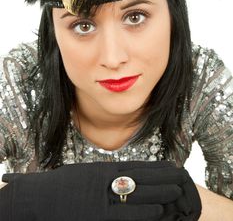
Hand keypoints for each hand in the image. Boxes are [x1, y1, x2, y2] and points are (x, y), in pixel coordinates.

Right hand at [0, 161, 200, 220]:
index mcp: (103, 169)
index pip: (136, 167)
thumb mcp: (85, 174)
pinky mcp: (99, 215)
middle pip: (141, 178)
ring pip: (138, 194)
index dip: (155, 168)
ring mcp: (103, 198)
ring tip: (176, 193)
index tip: (170, 166)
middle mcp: (106, 181)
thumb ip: (104, 175)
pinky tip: (159, 211)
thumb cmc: (61, 186)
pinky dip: (144, 212)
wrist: (40, 198)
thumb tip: (121, 175)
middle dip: (162, 179)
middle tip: (181, 179)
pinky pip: (126, 214)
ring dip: (159, 193)